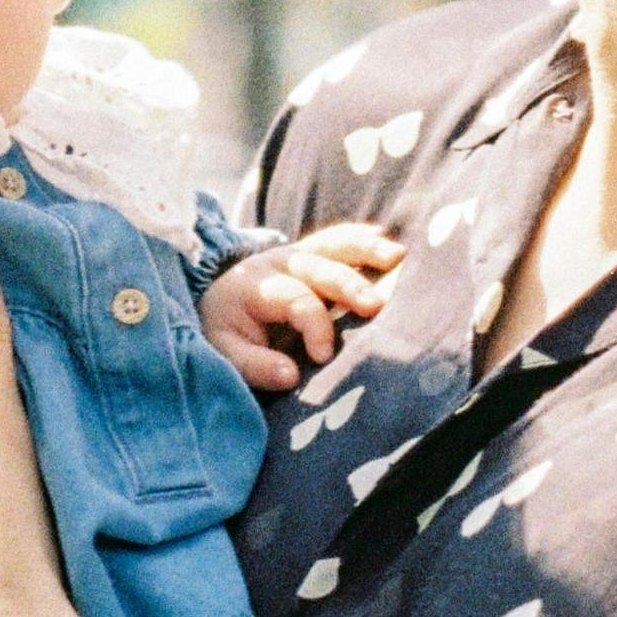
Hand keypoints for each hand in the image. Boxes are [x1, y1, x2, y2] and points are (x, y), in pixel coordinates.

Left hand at [198, 221, 402, 394]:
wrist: (218, 301)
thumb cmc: (227, 330)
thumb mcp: (225, 352)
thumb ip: (254, 365)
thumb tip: (291, 376)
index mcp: (257, 286)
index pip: (295, 300)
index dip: (315, 327)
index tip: (325, 356)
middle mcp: (280, 263)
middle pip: (319, 268)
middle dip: (349, 286)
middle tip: (376, 306)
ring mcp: (300, 254)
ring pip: (335, 245)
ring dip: (367, 251)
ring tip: (398, 258)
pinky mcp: (314, 253)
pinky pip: (341, 240)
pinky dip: (365, 240)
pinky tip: (393, 249)